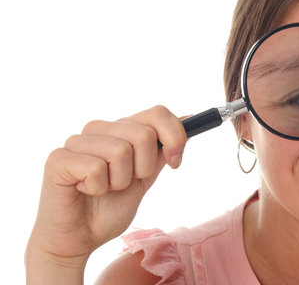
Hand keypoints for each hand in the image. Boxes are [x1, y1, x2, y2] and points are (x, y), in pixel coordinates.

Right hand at [26, 105, 186, 278]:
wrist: (80, 238)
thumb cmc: (110, 207)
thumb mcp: (146, 177)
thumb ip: (162, 149)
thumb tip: (187, 119)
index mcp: (121, 129)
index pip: (157, 113)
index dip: (174, 136)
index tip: (174, 162)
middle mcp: (99, 128)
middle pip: (143, 134)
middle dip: (143, 168)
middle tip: (124, 184)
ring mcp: (77, 141)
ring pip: (120, 152)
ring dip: (119, 182)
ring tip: (103, 189)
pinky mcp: (59, 159)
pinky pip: (96, 168)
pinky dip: (97, 188)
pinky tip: (85, 191)